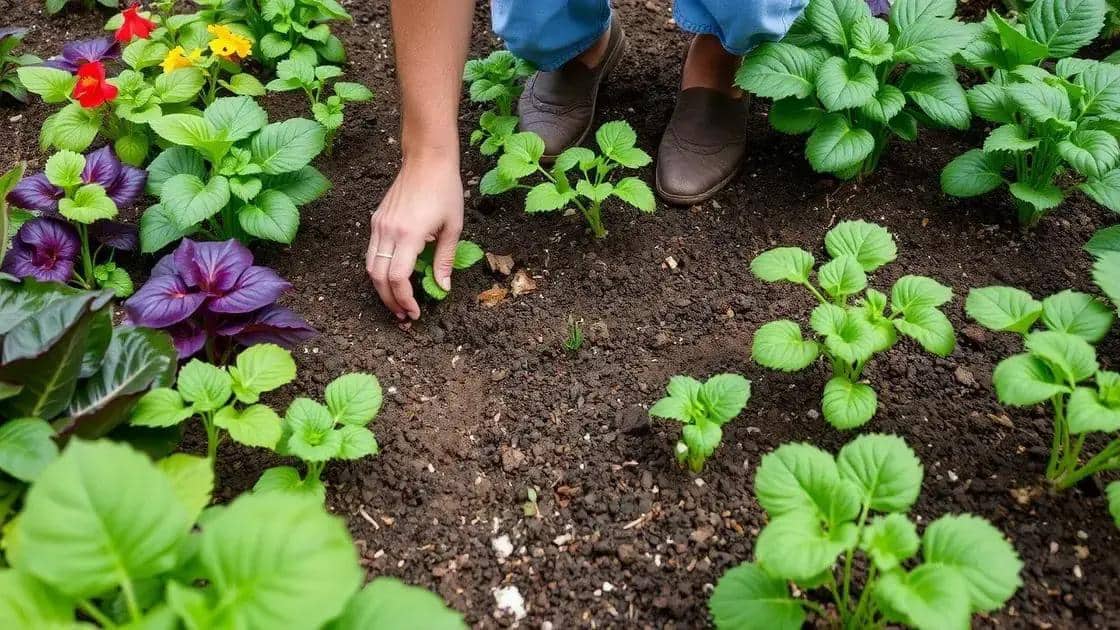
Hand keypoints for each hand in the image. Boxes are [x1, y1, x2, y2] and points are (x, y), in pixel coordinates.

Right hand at [366, 154, 463, 319]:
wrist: (427, 159)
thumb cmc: (445, 190)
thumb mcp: (453, 227)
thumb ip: (445, 259)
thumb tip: (442, 287)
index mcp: (409, 234)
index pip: (398, 278)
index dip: (404, 299)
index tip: (414, 312)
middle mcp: (388, 231)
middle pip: (379, 277)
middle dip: (390, 300)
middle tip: (404, 314)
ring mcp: (379, 225)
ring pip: (371, 266)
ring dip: (381, 288)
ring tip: (397, 302)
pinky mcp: (376, 220)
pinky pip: (372, 252)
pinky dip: (379, 270)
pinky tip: (393, 278)